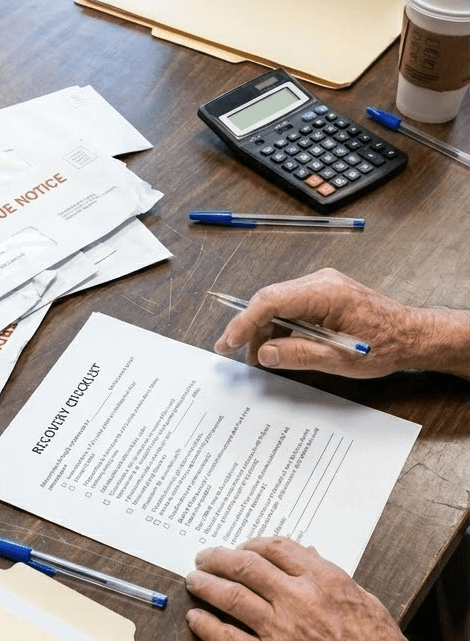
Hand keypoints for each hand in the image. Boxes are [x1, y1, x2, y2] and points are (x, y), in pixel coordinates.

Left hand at [184, 537, 433, 640]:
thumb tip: (307, 556)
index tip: (239, 549)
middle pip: (244, 566)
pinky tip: (196, 620)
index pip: (274, 547)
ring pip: (230, 597)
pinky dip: (206, 626)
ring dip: (205, 585)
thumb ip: (333, 579)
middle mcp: (298, 600)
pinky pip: (227, 639)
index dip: (250, 545)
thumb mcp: (367, 604)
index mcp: (324, 581)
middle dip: (217, 559)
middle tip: (203, 558)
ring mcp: (281, 632)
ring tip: (193, 580)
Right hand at [213, 268, 425, 376]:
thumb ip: (299, 355)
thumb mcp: (340, 359)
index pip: (270, 301)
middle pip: (269, 300)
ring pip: (277, 303)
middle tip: (234, 351)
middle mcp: (321, 281)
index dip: (244, 322)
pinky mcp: (322, 293)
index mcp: (325, 293)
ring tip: (261, 357)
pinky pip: (290, 306)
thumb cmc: (385, 346)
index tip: (228, 342)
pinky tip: (279, 346)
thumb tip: (265, 353)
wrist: (412, 336)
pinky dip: (279, 326)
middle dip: (250, 328)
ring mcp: (321, 285)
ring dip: (265, 329)